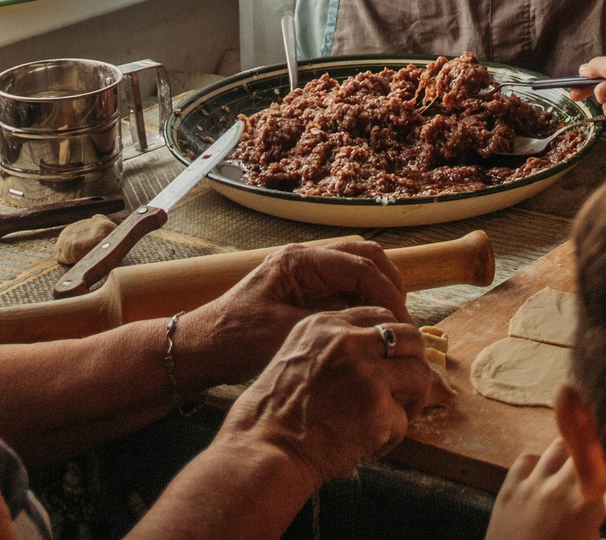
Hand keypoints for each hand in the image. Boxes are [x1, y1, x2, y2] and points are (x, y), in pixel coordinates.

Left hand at [175, 238, 412, 385]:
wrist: (201, 349)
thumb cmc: (234, 339)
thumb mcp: (282, 334)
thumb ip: (329, 325)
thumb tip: (374, 328)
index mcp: (299, 261)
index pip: (358, 265)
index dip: (386, 292)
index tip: (402, 322)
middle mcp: (307, 261)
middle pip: (366, 257)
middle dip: (391, 285)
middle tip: (405, 320)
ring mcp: (309, 276)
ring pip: (360, 271)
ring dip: (382, 293)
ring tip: (396, 326)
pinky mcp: (309, 294)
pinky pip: (349, 290)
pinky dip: (368, 304)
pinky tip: (376, 329)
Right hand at [211, 308, 436, 488]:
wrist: (262, 451)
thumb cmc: (270, 415)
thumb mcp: (293, 356)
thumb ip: (331, 348)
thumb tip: (371, 356)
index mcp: (325, 325)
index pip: (381, 316)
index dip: (393, 342)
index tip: (391, 363)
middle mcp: (349, 341)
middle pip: (410, 337)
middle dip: (413, 364)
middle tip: (405, 391)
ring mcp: (366, 373)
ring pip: (419, 375)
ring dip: (411, 400)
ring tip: (391, 421)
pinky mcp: (377, 408)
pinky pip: (404, 421)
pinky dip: (390, 439)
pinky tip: (367, 446)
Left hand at [486, 438, 605, 539]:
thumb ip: (597, 523)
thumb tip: (605, 510)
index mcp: (586, 504)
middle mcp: (559, 487)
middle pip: (585, 447)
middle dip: (594, 457)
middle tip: (596, 473)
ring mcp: (531, 485)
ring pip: (557, 447)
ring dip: (569, 457)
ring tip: (572, 473)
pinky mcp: (508, 490)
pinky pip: (526, 459)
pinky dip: (537, 463)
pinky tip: (541, 476)